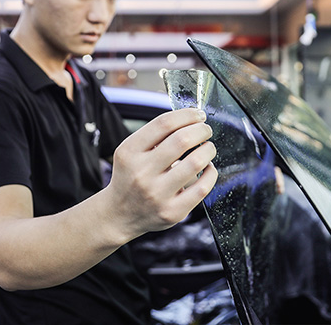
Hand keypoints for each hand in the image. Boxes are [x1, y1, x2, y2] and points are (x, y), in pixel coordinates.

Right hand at [106, 108, 217, 238]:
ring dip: (208, 149)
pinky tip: (207, 168)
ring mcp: (157, 194)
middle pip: (182, 140)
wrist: (119, 216)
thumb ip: (155, 136)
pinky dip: (211, 173)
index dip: (187, 115)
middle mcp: (142, 173)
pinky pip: (202, 187)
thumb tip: (190, 118)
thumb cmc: (131, 177)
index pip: (164, 124)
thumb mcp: (131, 152)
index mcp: (130, 152)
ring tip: (208, 148)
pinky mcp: (172, 212)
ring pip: (196, 162)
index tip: (198, 115)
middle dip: (201, 130)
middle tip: (205, 130)